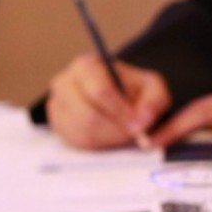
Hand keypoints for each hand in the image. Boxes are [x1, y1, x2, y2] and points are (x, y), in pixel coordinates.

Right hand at [47, 54, 170, 149]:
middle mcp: (64, 83)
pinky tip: (110, 137)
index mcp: (86, 66)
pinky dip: (98, 145)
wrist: (117, 98)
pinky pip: (77, 143)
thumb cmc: (133, 90)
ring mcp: (57, 106)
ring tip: (124, 133)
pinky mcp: (57, 126)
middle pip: (88, 116)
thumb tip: (141, 123)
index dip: (120, 111)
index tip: (137, 125)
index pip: (99, 91)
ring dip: (109, 139)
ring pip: (82, 133)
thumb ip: (154, 102)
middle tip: (133, 134)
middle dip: (116, 130)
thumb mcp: (152, 88)